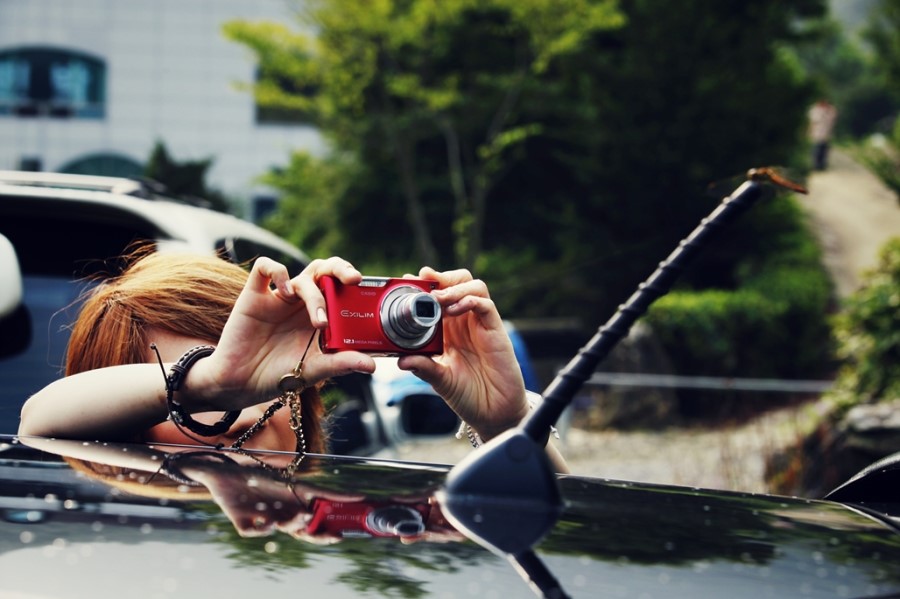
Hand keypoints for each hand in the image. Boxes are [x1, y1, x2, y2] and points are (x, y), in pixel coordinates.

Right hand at [190, 257, 376, 409]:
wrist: (240, 385)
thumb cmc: (278, 375)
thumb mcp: (313, 370)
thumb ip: (340, 364)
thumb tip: (371, 365)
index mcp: (321, 315)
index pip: (343, 288)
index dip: (356, 286)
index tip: (369, 294)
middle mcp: (303, 303)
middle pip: (326, 270)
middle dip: (342, 268)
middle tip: (354, 280)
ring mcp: (279, 297)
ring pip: (304, 275)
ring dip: (316, 294)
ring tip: (320, 321)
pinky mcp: (254, 296)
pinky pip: (265, 267)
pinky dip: (278, 273)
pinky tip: (284, 293)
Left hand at [396, 267, 527, 439]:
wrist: (493, 413)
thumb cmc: (468, 394)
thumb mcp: (440, 380)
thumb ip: (424, 368)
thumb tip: (401, 360)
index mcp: (449, 328)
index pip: (439, 295)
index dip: (425, 285)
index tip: (407, 280)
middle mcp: (465, 322)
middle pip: (459, 282)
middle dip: (442, 277)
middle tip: (424, 281)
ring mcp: (481, 325)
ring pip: (474, 287)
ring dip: (454, 287)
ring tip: (438, 298)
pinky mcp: (496, 332)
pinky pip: (486, 306)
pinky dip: (470, 301)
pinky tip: (455, 310)